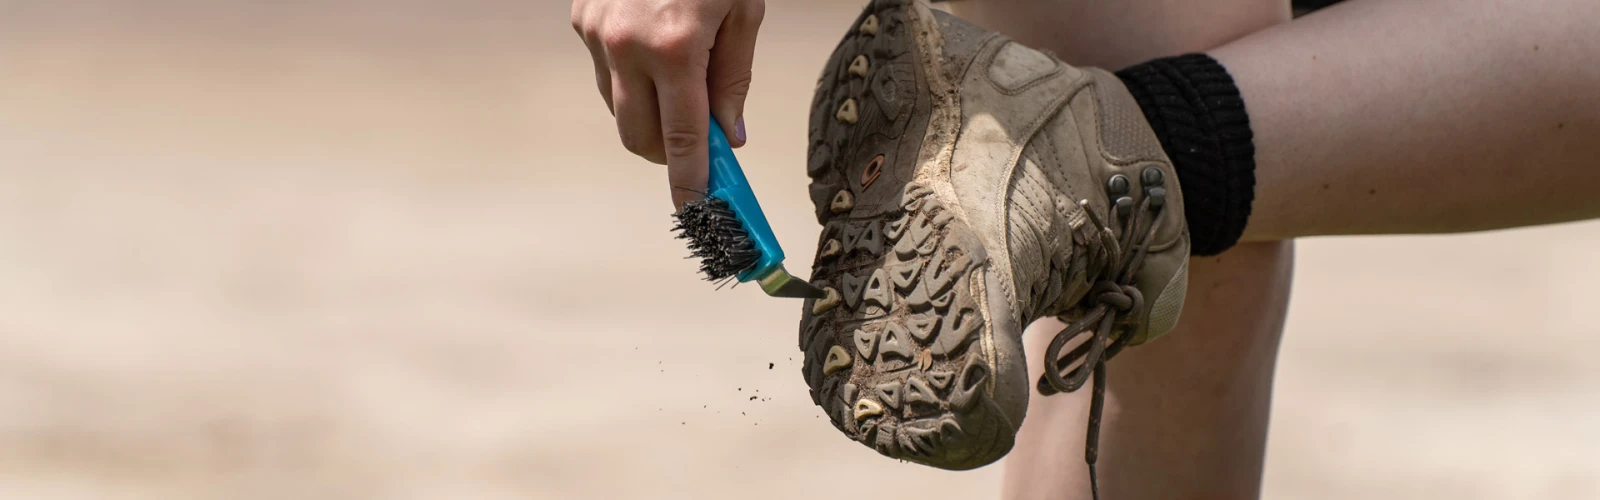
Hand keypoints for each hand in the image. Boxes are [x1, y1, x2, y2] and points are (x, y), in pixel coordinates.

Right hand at [572, 0, 764, 208]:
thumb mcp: (743, 9)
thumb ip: (734, 76)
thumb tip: (727, 132)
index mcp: (674, 46)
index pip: (682, 137)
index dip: (689, 179)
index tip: (694, 206)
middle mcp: (626, 45)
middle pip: (639, 136)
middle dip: (667, 151)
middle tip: (696, 138)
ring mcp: (598, 33)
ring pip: (618, 107)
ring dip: (648, 111)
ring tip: (677, 75)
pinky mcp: (583, 20)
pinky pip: (605, 70)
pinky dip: (630, 74)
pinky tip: (652, 45)